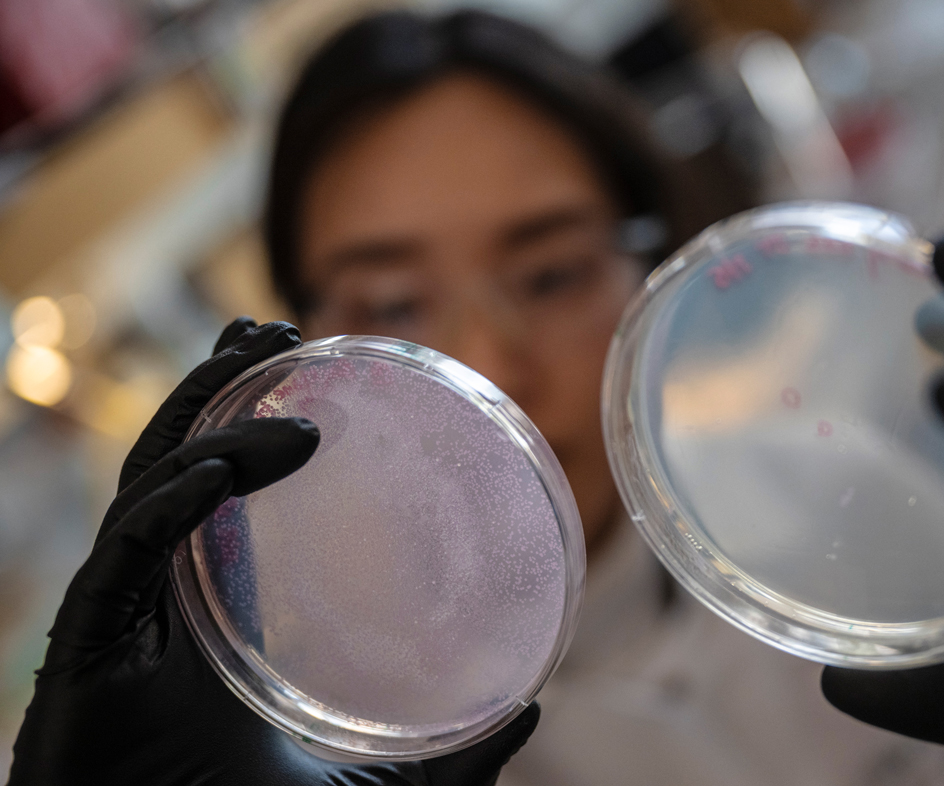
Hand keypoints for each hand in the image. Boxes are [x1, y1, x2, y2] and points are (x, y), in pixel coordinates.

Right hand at [8, 318, 537, 785]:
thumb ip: (452, 759)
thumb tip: (531, 709)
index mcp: (215, 630)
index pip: (226, 509)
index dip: (255, 438)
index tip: (311, 380)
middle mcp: (163, 612)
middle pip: (180, 471)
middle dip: (219, 394)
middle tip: (274, 331)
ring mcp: (122, 624)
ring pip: (148, 487)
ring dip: (201, 413)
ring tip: (257, 353)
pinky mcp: (86, 650)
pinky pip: (125, 551)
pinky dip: (175, 499)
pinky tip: (226, 466)